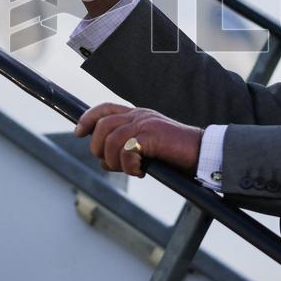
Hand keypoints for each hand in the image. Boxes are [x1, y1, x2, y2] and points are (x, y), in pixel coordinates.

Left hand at [74, 103, 202, 177]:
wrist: (202, 152)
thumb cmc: (177, 153)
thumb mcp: (149, 146)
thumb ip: (129, 146)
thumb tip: (105, 159)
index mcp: (138, 114)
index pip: (105, 108)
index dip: (87, 118)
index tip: (78, 132)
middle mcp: (139, 115)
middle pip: (102, 125)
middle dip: (99, 148)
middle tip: (112, 164)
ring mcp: (144, 123)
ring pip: (110, 140)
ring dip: (114, 161)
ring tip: (130, 169)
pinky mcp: (150, 135)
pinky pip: (125, 150)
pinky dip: (128, 166)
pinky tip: (141, 171)